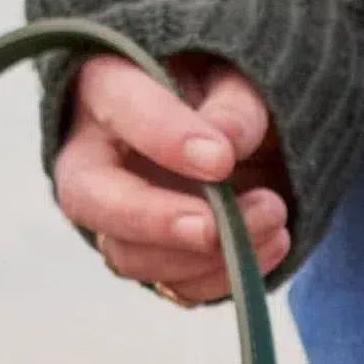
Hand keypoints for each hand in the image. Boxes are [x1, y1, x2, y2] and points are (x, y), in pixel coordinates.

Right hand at [53, 53, 291, 303]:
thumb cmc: (223, 92)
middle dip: (155, 220)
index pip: (119, 109)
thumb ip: (232, 103)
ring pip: (133, 258)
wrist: (236, 136)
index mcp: (105, 87)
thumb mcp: (234, 76)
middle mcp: (93, 159)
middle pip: (91, 200)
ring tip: (273, 218)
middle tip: (213, 228)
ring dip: (205, 255)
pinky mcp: (156, 261)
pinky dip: (226, 278)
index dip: (165, 137)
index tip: (221, 159)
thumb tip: (227, 143)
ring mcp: (118, 219)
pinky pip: (178, 287)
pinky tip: (273, 243)